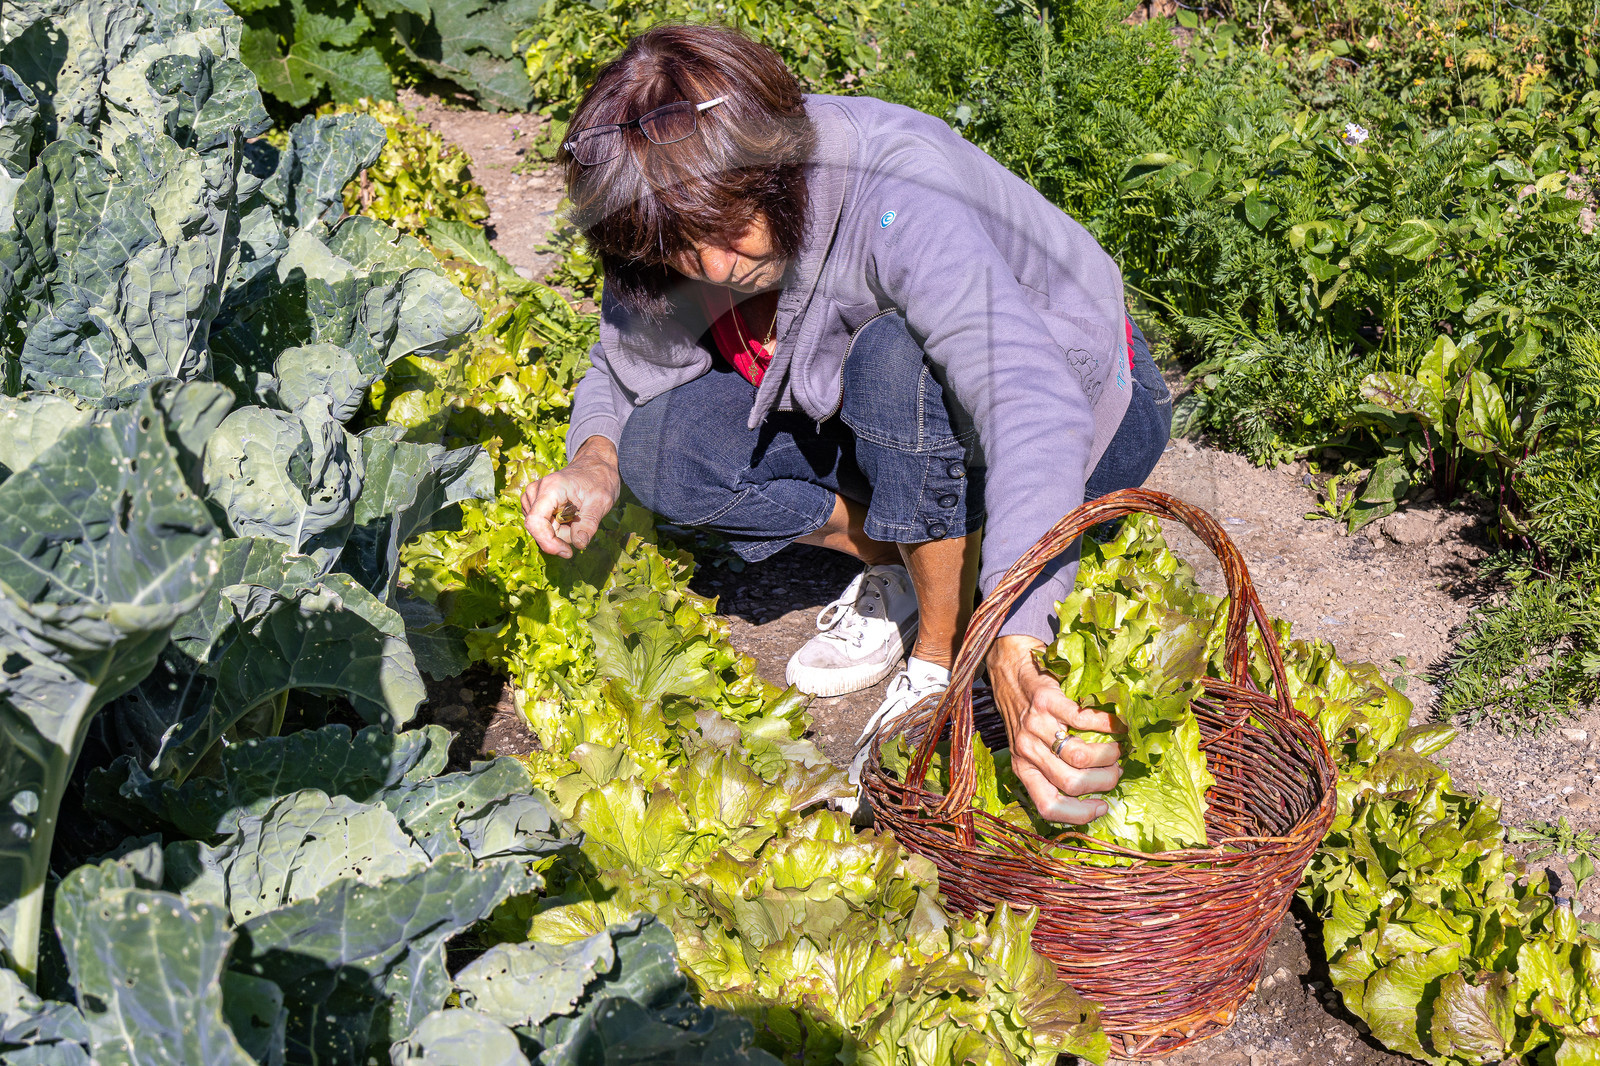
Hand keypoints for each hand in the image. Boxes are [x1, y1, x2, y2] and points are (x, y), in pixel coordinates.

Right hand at [520, 437, 620, 558]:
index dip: (548, 542)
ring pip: (543, 530)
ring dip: (562, 530)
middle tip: (583, 521)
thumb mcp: (601, 502)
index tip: (567, 552)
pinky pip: (544, 526)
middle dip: (563, 535)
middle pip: (541, 529)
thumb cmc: (599, 480)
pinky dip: (559, 527)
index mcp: (550, 488)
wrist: (595, 466)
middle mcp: (536, 491)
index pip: (535, 523)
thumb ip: (589, 523)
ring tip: (576, 514)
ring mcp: (533, 497)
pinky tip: (569, 515)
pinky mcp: (534, 504)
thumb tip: (579, 544)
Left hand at [986, 634, 1123, 823]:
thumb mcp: (1028, 747)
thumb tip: (1094, 788)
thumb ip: (1050, 767)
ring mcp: (1034, 726)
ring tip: (1116, 750)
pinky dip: (1106, 725)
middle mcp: (1026, 751)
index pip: (1048, 807)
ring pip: (1077, 757)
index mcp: (1022, 769)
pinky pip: (1082, 720)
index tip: (1102, 806)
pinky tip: (1116, 726)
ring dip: (1107, 757)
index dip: (1079, 814)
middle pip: (1071, 783)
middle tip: (1115, 771)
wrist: (1008, 667)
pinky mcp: (1045, 700)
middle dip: (1103, 782)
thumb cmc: (1023, 712)